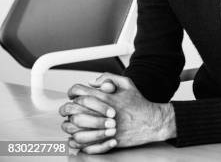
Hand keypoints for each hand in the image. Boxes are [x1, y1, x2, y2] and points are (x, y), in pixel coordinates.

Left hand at [59, 73, 175, 153]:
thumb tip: (92, 82)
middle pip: (74, 110)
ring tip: (71, 124)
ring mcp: (104, 128)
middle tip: (67, 110)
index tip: (72, 95)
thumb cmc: (139, 103)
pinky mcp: (107, 141)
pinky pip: (85, 144)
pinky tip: (77, 138)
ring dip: (70, 126)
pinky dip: (78, 142)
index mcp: (105, 97)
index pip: (79, 92)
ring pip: (76, 128)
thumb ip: (108, 77)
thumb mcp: (127, 83)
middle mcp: (102, 112)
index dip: (72, 92)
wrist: (152, 121)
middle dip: (66, 109)